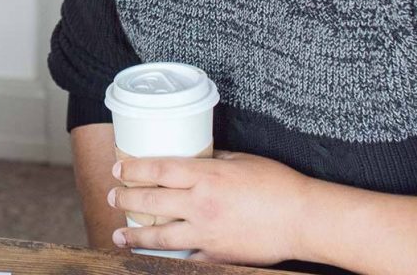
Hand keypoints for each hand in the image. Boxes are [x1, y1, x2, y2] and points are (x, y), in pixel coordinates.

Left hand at [108, 151, 314, 265]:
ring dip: (135, 234)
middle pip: (151, 201)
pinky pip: (185, 257)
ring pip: (160, 235)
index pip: (157, 169)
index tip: (119, 169)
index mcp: (206, 176)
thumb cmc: (278, 184)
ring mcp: (207, 232)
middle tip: (113, 196)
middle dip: (126, 198)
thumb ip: (214, 160)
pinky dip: (167, 256)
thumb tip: (194, 158)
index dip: (133, 169)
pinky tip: (153, 255)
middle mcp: (201, 204)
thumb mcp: (242, 160)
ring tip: (119, 233)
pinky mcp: (217, 254)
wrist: (303, 219)